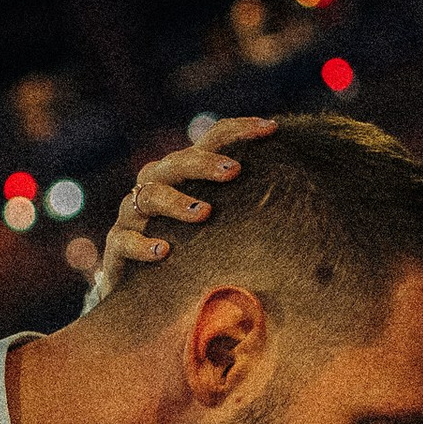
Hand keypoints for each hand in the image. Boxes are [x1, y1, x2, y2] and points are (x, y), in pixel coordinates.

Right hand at [69, 117, 277, 297]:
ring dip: (177, 202)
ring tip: (204, 214)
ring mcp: (132, 216)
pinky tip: (165, 252)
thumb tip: (306, 192)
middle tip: (234, 171)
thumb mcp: (222, 225)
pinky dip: (144, 245)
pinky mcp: (116, 247)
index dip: (239, 130)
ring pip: (149, 196)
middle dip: (204, 163)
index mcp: (184, 173)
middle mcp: (155, 186)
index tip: (272, 129)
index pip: (211, 139)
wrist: (143, 294)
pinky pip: (124, 241)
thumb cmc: (193, 252)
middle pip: (175, 163)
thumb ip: (247, 206)